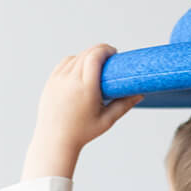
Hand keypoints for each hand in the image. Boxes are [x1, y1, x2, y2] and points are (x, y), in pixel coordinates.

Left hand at [22, 44, 143, 180]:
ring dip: (87, 55)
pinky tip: (81, 67)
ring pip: (75, 57)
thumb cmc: (81, 132)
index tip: (114, 53)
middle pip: (87, 53)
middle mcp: (70, 80)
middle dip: (100, 51)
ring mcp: (58, 79)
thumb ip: (124, 105)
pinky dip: (75, 61)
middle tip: (109, 58)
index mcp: (85, 88)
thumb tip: (140, 94)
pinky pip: (64, 63)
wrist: (54, 140)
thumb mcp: (106, 120)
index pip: (95, 56)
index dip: (106, 49)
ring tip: (96, 64)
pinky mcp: (51, 81)